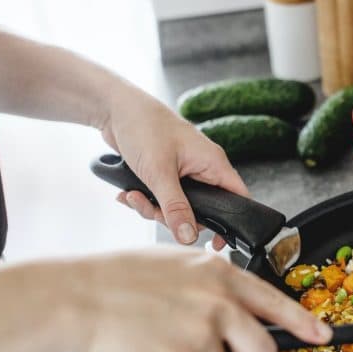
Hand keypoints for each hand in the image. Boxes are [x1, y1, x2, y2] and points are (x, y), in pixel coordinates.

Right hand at [62, 247, 331, 351]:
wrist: (78, 296)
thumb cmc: (117, 280)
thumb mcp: (176, 267)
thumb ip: (212, 288)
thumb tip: (236, 316)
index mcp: (219, 275)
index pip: (274, 302)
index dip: (301, 322)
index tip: (320, 335)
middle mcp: (218, 303)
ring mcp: (201, 333)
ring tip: (158, 347)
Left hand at [100, 84, 243, 246]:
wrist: (114, 108)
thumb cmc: (143, 127)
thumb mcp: (159, 173)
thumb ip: (175, 207)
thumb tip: (189, 237)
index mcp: (212, 163)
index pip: (238, 198)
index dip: (232, 223)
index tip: (216, 243)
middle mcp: (201, 168)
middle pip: (201, 209)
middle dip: (174, 216)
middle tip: (154, 211)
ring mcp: (182, 171)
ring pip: (176, 206)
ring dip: (152, 208)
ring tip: (132, 196)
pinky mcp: (164, 173)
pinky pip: (161, 198)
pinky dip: (143, 200)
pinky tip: (127, 192)